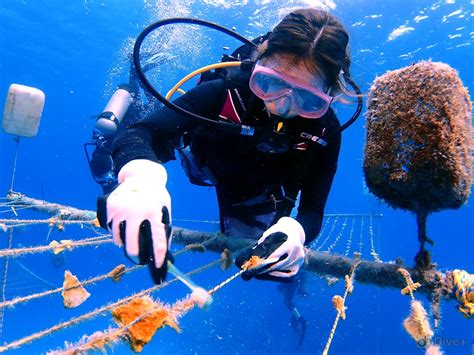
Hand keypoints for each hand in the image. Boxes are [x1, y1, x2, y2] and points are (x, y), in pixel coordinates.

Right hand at [97, 159, 171, 283]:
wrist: (141, 176)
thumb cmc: (156, 197)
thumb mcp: (165, 210)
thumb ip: (163, 231)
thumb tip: (164, 256)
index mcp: (155, 211)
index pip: (157, 240)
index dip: (159, 256)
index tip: (159, 267)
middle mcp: (137, 210)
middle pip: (133, 244)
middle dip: (137, 257)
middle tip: (140, 260)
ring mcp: (121, 209)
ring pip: (120, 238)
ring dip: (125, 243)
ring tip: (131, 240)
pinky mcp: (110, 207)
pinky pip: (112, 229)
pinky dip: (117, 233)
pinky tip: (124, 228)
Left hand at [235, 217, 305, 279]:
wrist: (293, 230)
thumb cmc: (279, 232)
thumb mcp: (271, 234)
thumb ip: (263, 243)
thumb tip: (254, 254)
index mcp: (289, 242)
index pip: (275, 255)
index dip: (265, 262)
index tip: (256, 265)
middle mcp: (297, 251)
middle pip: (279, 264)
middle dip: (267, 268)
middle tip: (256, 270)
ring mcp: (300, 258)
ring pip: (283, 268)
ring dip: (272, 271)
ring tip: (262, 270)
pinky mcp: (300, 263)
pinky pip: (289, 273)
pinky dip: (280, 274)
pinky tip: (272, 272)